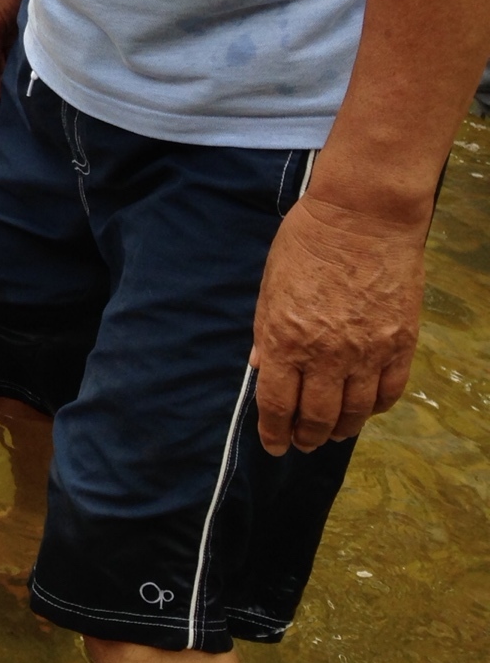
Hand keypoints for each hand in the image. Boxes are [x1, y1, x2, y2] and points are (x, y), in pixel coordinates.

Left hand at [251, 193, 423, 455]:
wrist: (363, 217)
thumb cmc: (306, 244)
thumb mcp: (270, 287)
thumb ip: (266, 333)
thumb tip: (261, 369)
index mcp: (286, 340)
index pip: (277, 405)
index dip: (274, 432)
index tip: (273, 445)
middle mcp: (327, 355)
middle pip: (317, 417)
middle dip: (306, 437)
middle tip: (303, 444)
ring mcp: (368, 352)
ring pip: (356, 412)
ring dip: (342, 429)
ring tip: (333, 433)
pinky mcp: (401, 343)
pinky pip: (390, 390)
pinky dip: (377, 407)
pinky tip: (367, 409)